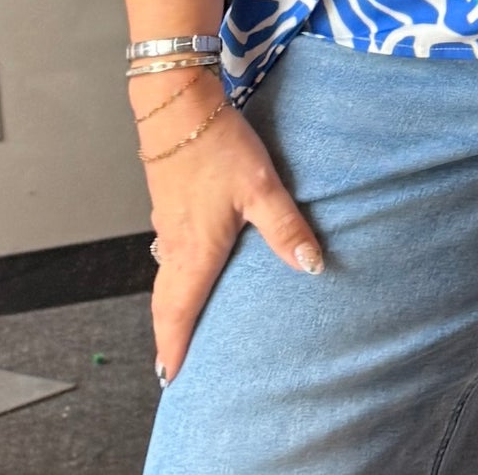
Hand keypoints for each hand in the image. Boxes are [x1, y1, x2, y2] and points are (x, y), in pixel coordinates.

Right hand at [140, 72, 322, 383]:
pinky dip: (173, 269)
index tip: (169, 377)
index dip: (172, 347)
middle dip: (168, 333)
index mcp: (194, 250)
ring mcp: (166, 219)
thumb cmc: (215, 144)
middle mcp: (173, 241)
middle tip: (172, 360)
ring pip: (164, 273)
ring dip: (170, 301)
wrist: (175, 101)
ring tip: (183, 319)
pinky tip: (191, 260)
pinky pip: (167, 247)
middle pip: (164, 301)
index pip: (177, 312)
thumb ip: (286, 227)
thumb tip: (312, 266)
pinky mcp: (167, 198)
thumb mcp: (260, 187)